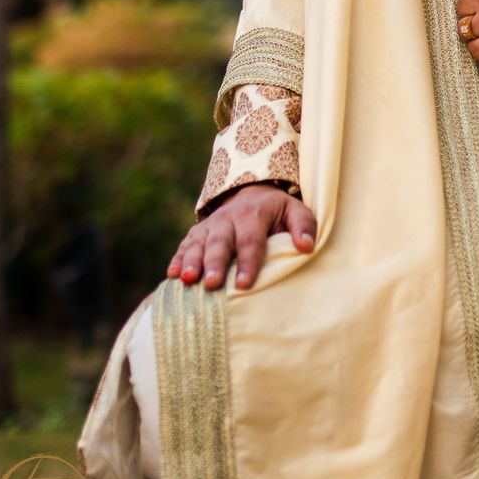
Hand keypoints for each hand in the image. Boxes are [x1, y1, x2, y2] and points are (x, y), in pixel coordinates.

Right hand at [166, 183, 316, 291]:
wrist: (252, 194)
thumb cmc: (277, 211)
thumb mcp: (295, 211)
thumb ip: (303, 226)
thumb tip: (306, 246)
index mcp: (254, 215)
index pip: (251, 241)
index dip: (248, 263)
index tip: (245, 284)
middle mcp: (229, 219)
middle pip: (221, 242)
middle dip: (215, 263)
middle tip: (211, 284)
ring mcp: (211, 225)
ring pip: (199, 243)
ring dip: (192, 261)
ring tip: (187, 280)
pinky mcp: (198, 232)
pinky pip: (186, 244)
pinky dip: (178, 258)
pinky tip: (172, 275)